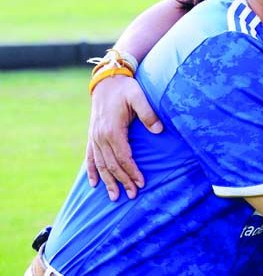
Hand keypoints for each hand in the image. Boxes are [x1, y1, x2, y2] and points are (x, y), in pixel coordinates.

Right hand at [86, 75, 161, 199]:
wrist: (107, 81)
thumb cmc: (126, 89)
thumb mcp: (139, 96)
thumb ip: (148, 113)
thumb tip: (158, 130)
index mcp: (112, 129)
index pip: (123, 157)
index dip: (131, 171)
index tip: (141, 183)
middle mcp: (100, 136)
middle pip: (112, 165)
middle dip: (122, 181)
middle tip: (132, 195)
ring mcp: (94, 137)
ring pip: (100, 164)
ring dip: (107, 181)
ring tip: (114, 196)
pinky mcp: (92, 136)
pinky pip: (89, 157)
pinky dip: (91, 171)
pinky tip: (94, 183)